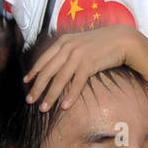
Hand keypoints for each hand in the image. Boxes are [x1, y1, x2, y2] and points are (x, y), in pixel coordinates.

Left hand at [25, 25, 147, 111]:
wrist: (122, 39)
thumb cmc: (101, 43)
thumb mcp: (79, 42)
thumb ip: (67, 50)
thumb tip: (57, 63)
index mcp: (63, 42)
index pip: (43, 59)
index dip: (34, 72)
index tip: (26, 82)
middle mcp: (67, 47)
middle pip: (48, 71)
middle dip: (37, 87)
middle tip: (29, 100)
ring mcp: (78, 55)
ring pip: (59, 79)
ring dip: (50, 95)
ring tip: (44, 108)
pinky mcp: (89, 63)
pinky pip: (77, 83)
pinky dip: (70, 96)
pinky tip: (65, 106)